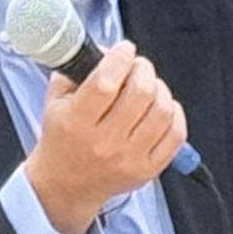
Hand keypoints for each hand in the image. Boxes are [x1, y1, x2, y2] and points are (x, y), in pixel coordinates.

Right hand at [23, 44, 188, 233]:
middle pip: (140, 93)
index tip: (124, 49)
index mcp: (77, 124)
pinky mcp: (149, 169)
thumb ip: (77, 70)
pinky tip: (162, 106)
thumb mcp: (56, 101)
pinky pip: (176, 134)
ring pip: (162, 111)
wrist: (67, 184)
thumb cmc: (63, 139)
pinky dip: (174, 113)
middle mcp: (105, 143)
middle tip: (138, 66)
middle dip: (143, 69)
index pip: (105, 83)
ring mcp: (130, 158)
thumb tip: (108, 49)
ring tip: (149, 86)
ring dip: (160, 89)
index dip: (120, 58)